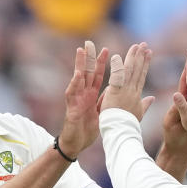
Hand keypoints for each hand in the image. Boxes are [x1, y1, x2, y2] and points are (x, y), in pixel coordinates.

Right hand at [60, 40, 108, 157]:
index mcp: (92, 95)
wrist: (77, 144)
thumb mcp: (101, 113)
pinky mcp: (71, 108)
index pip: (97, 76)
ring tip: (81, 51)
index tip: (106, 49)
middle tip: (90, 42)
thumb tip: (115, 92)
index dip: (101, 63)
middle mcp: (83, 94)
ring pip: (77, 79)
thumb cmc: (87, 130)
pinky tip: (77, 74)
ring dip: (79, 64)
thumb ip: (106, 101)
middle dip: (89, 58)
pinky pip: (72, 94)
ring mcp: (76, 100)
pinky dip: (75, 84)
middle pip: (86, 72)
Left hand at [99, 42, 155, 119]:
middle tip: (144, 44)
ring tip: (135, 46)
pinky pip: (116, 78)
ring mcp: (124, 91)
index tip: (149, 53)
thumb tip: (152, 98)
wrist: (122, 132)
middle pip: (137, 70)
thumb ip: (145, 104)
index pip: (141, 76)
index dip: (145, 64)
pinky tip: (116, 57)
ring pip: (129, 71)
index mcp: (137, 95)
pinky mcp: (114, 92)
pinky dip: (116, 68)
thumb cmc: (128, 125)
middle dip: (141, 56)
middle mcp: (132, 91)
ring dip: (132, 57)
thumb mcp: (139, 113)